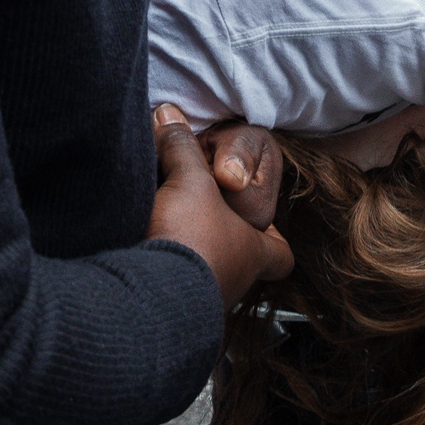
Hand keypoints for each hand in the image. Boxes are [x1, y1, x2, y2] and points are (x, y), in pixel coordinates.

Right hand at [147, 105, 292, 300]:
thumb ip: (180, 145)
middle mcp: (232, 282)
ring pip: (204, 277)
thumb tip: (169, 114)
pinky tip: (142, 249)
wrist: (145, 294)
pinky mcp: (167, 311)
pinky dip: (160, 268)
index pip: (282, 255)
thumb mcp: (189, 178)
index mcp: (251, 252)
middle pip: (240, 264)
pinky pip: (169, 288)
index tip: (269, 228)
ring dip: (189, 255)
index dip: (277, 239)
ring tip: (166, 228)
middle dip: (223, 241)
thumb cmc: (189, 237)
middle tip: (203, 219)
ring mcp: (201, 303)